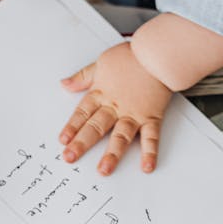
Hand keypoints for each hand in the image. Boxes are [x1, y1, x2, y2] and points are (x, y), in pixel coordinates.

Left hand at [59, 43, 171, 174]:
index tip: (63, 141)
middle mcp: (116, 106)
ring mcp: (134, 113)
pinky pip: (151, 137)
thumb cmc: (132, 56)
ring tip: (104, 170)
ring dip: (112, 154)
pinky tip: (146, 166)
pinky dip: (150, 152)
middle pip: (96, 127)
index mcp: (101, 93)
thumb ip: (83, 76)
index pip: (82, 113)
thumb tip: (65, 84)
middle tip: (70, 158)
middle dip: (82, 144)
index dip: (72, 127)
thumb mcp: (101, 62)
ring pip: (121, 136)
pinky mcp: (152, 117)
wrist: (159, 53)